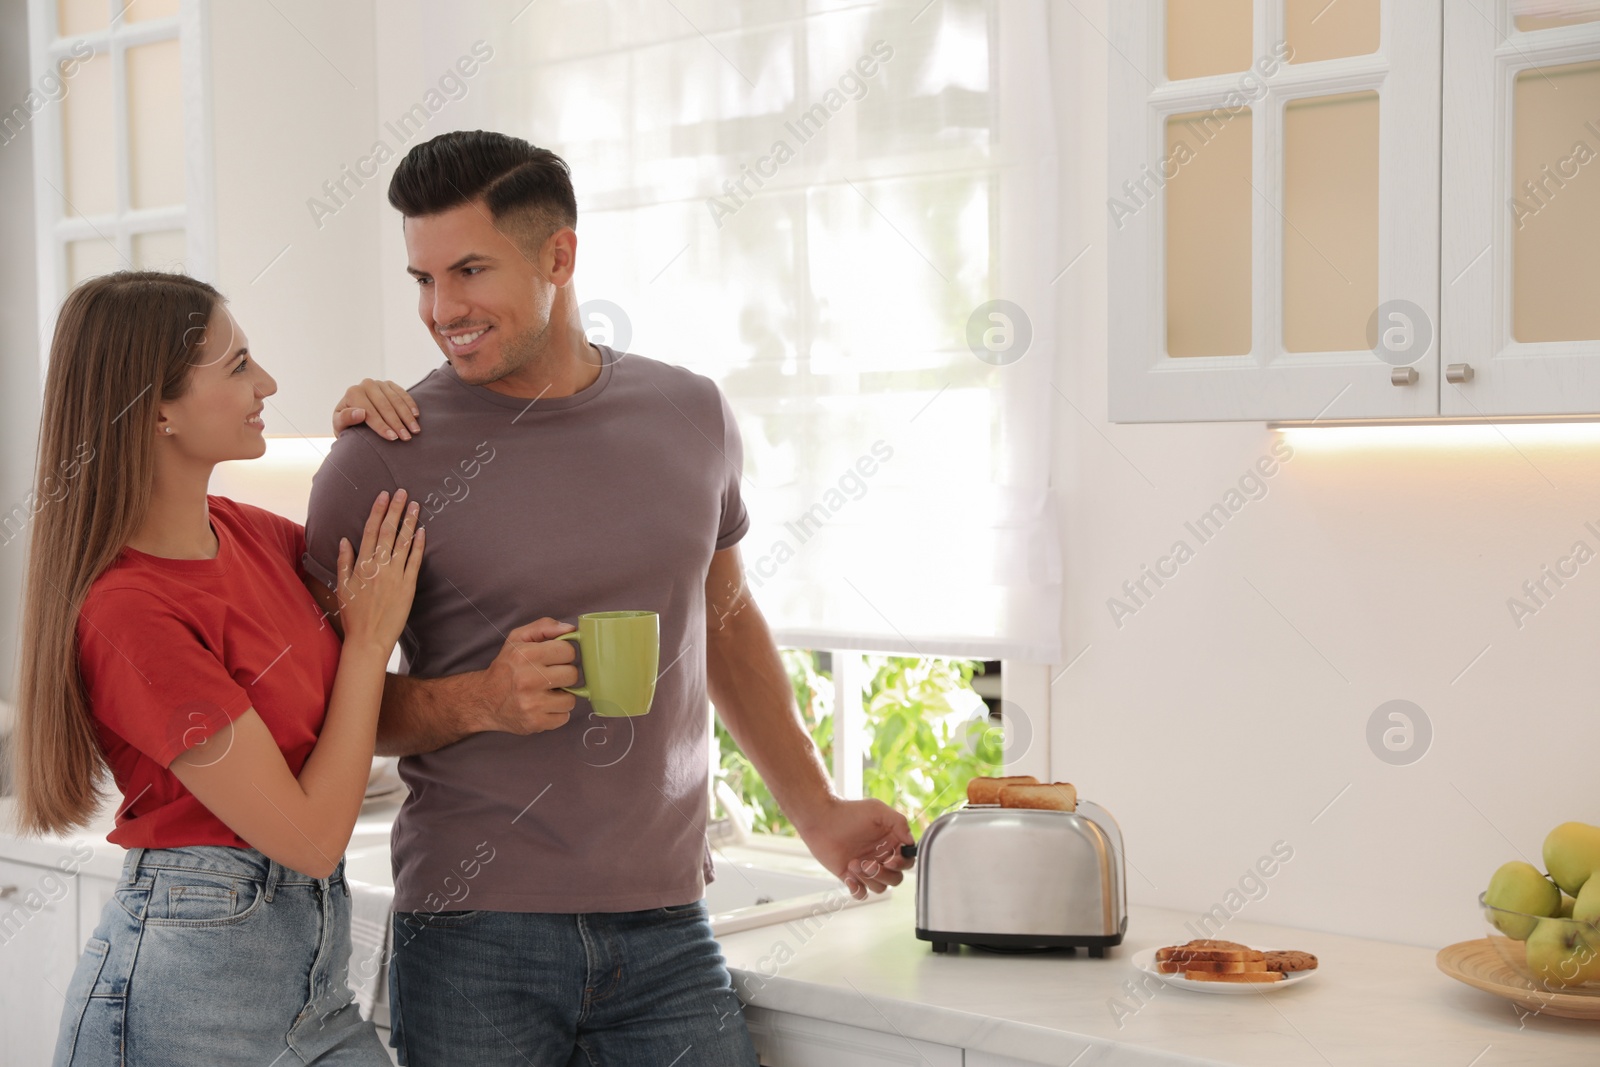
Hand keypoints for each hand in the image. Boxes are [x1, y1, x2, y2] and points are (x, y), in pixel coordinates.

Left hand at [334, 378, 420, 439]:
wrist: (353, 415)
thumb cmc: (346, 424)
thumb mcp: (340, 425)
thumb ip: (346, 419)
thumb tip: (360, 413)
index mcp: (353, 393)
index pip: (370, 412)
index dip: (382, 426)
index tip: (393, 438)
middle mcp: (366, 384)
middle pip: (385, 406)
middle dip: (397, 423)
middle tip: (406, 438)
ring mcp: (379, 383)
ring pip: (396, 400)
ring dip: (407, 416)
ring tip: (415, 430)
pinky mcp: (390, 385)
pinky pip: (403, 393)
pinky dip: (410, 404)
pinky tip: (416, 416)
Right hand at [336, 489, 423, 652]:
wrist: (369, 639)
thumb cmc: (353, 615)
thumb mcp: (342, 587)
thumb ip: (344, 561)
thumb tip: (344, 540)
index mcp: (361, 565)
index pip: (370, 531)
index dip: (378, 511)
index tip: (384, 495)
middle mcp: (378, 566)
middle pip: (388, 531)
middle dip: (396, 510)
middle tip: (403, 492)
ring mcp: (394, 575)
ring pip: (403, 543)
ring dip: (410, 522)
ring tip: (416, 505)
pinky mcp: (408, 586)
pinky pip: (415, 561)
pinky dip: (419, 545)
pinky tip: (423, 531)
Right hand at [479, 618, 581, 734]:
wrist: (483, 700)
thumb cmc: (505, 667)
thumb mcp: (518, 639)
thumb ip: (544, 627)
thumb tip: (571, 629)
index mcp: (525, 655)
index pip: (568, 651)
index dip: (564, 654)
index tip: (554, 659)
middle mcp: (528, 679)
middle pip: (572, 675)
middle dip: (564, 675)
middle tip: (550, 677)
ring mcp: (532, 704)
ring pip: (571, 699)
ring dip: (562, 696)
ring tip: (546, 693)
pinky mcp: (535, 723)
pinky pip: (564, 717)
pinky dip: (556, 713)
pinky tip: (543, 706)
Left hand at [794, 796, 914, 899]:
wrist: (822, 819)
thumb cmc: (849, 812)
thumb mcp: (878, 810)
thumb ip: (899, 822)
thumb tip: (910, 842)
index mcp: (891, 842)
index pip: (907, 861)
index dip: (901, 864)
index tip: (890, 860)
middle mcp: (881, 857)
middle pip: (896, 879)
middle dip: (883, 874)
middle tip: (866, 863)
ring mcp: (866, 868)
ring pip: (880, 888)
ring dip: (868, 879)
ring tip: (853, 864)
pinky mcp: (850, 876)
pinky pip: (861, 894)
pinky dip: (857, 890)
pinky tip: (848, 876)